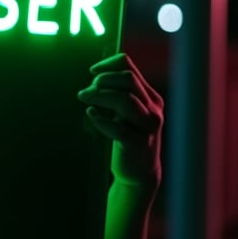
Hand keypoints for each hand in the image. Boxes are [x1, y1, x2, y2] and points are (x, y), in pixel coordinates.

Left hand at [78, 52, 162, 188]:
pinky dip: (101, 119)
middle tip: (85, 92)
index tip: (92, 72)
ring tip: (84, 99)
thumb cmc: (129, 138)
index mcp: (150, 97)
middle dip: (102, 81)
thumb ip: (118, 94)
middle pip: (128, 80)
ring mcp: (148, 127)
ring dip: (100, 96)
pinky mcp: (139, 145)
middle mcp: (153, 109)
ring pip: (125, 100)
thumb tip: (94, 76)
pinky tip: (91, 115)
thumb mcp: (127, 113)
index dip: (108, 65)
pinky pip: (119, 128)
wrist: (140, 173)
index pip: (130, 67)